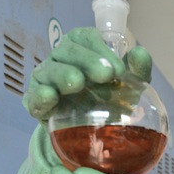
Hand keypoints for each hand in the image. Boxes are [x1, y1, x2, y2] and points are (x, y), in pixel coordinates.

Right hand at [15, 28, 152, 173]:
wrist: (95, 134)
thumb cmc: (112, 100)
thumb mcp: (130, 87)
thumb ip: (138, 70)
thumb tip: (140, 54)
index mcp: (83, 49)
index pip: (85, 38)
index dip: (100, 48)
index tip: (118, 69)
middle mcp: (61, 60)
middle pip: (67, 51)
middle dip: (86, 60)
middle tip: (105, 75)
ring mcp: (46, 81)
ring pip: (49, 72)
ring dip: (62, 75)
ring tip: (77, 83)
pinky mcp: (37, 104)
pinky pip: (33, 99)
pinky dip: (40, 97)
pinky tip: (48, 96)